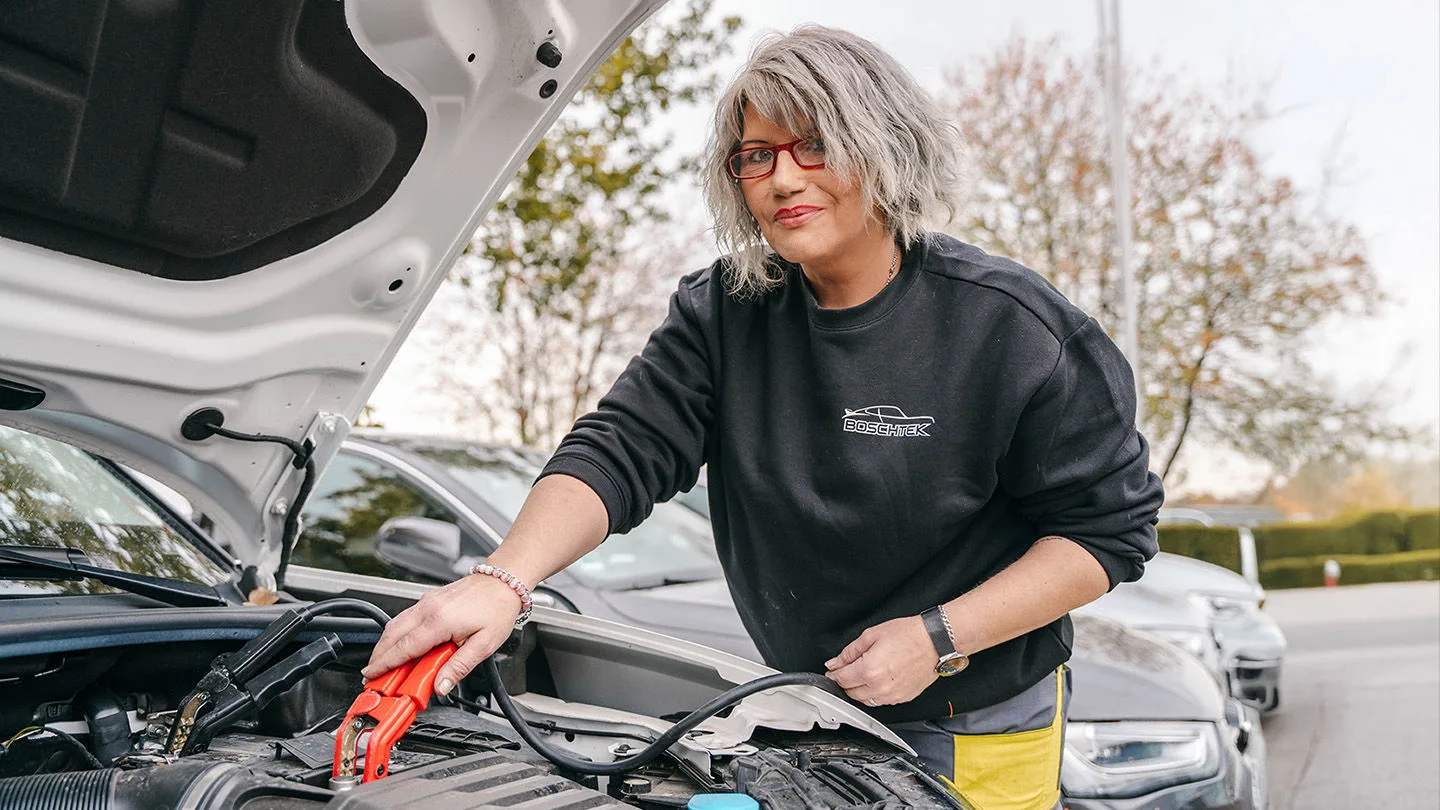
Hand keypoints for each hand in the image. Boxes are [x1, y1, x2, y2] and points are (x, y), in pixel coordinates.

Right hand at [362, 573, 521, 694]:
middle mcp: (428, 608)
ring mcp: (427, 601)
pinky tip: (401, 644)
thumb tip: (441, 686)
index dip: (384, 664)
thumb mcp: (483, 645)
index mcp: (439, 621)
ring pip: (395, 624)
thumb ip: (459, 667)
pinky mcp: (430, 598)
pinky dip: (396, 633)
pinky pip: (405, 617)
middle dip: (378, 656)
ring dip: (385, 644)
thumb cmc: (497, 608)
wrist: (503, 581)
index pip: (403, 648)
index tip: (371, 675)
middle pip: (391, 635)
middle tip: (372, 675)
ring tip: (382, 664)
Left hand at [824, 615, 938, 706]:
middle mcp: (880, 687)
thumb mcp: (872, 635)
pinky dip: (874, 694)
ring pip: (865, 700)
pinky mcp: (903, 698)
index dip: (833, 674)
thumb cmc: (909, 635)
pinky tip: (877, 681)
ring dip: (858, 690)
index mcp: (869, 670)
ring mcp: (892, 695)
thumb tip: (835, 662)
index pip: (841, 679)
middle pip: (851, 693)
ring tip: (862, 674)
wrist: (935, 641)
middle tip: (845, 671)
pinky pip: (881, 701)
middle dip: (845, 682)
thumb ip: (849, 652)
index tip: (832, 670)